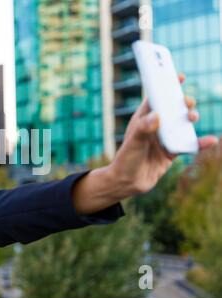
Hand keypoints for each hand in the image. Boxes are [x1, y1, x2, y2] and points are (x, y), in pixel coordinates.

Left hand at [109, 73, 218, 195]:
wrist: (129, 183)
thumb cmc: (126, 160)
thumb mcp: (134, 143)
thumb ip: (144, 129)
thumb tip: (156, 116)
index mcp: (143, 119)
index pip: (155, 98)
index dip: (166, 86)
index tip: (178, 76)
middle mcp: (155, 126)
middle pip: (173, 109)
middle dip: (182, 102)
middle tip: (187, 103)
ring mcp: (165, 138)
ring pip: (183, 124)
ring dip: (190, 118)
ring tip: (193, 117)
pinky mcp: (172, 152)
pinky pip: (189, 144)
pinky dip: (200, 143)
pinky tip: (211, 141)